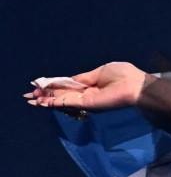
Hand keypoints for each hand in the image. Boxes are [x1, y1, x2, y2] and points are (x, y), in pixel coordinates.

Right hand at [25, 61, 148, 111]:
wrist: (136, 86)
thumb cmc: (124, 76)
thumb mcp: (100, 72)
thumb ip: (83, 78)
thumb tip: (70, 80)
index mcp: (90, 85)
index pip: (67, 86)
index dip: (53, 86)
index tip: (39, 85)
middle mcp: (87, 94)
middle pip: (61, 95)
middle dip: (45, 95)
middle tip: (29, 96)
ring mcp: (87, 100)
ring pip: (61, 100)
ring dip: (45, 100)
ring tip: (31, 100)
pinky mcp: (88, 104)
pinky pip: (67, 102)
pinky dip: (54, 102)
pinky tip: (42, 102)